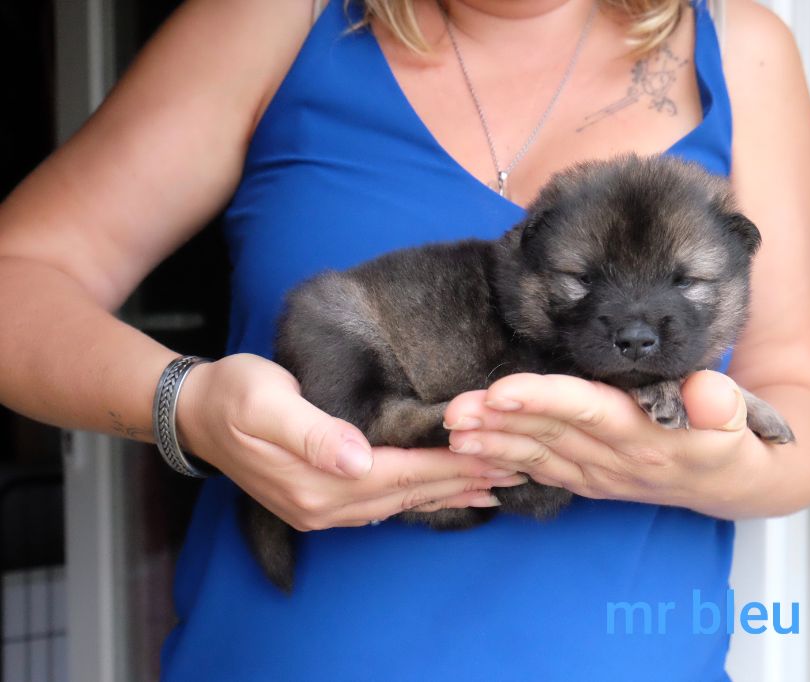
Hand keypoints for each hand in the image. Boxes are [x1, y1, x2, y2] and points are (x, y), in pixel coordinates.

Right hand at [175, 353, 524, 530]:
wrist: (196, 412)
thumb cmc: (234, 393)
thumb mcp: (266, 401)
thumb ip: (311, 431)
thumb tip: (355, 457)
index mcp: (320, 479)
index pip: (403, 472)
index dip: (453, 464)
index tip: (498, 455)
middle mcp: (325, 505)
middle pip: (410, 492)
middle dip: (465, 482)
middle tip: (518, 470)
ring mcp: (321, 510)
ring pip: (401, 503)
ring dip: (450, 495)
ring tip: (496, 487)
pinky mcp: (319, 503)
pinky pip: (383, 505)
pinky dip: (420, 497)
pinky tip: (444, 494)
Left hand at [443, 371, 767, 510]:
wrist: (734, 484)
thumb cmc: (734, 439)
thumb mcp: (744, 421)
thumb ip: (725, 404)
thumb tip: (706, 389)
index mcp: (648, 436)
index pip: (588, 410)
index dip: (544, 400)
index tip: (502, 391)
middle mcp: (617, 459)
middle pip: (550, 434)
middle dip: (499, 423)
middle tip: (454, 411)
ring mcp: (601, 475)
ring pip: (539, 456)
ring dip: (494, 445)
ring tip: (453, 432)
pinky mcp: (593, 482)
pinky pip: (544, 473)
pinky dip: (507, 463)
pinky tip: (475, 455)